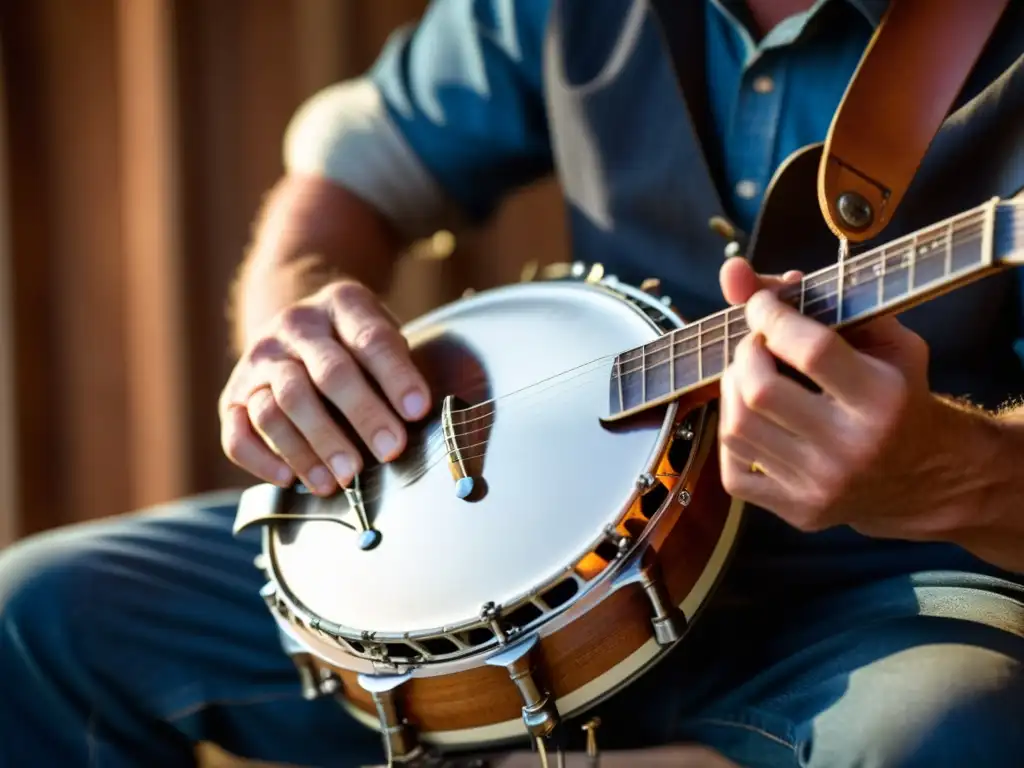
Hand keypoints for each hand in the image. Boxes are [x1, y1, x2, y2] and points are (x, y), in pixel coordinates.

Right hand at [218, 280, 430, 495]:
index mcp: (341, 305)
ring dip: (313, 447)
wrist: (297, 326)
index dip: (396, 376)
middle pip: (327, 372)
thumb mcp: (383, 334)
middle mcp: (294, 327)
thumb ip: (399, 367)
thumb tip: (420, 419)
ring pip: (278, 406)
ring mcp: (257, 362)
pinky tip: (290, 479)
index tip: (418, 410)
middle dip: (363, 414)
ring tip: (344, 478)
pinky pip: (237, 434)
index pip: (370, 339)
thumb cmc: (355, 345)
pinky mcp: (231, 398)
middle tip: (391, 451)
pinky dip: (262, 459)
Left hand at [715, 257, 980, 536]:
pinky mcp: (798, 511)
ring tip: (753, 376)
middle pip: (759, 391)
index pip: (808, 350)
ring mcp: (821, 486)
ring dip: (732, 389)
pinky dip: (732, 434)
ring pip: (736, 428)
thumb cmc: (900, 394)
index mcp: (883, 400)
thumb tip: (735, 274)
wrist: (928, 477)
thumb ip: (813, 300)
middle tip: (759, 344)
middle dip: (746, 354)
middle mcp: (851, 449)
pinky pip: (732, 466)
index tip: (762, 304)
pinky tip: (755, 419)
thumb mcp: (881, 338)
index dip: (771, 315)